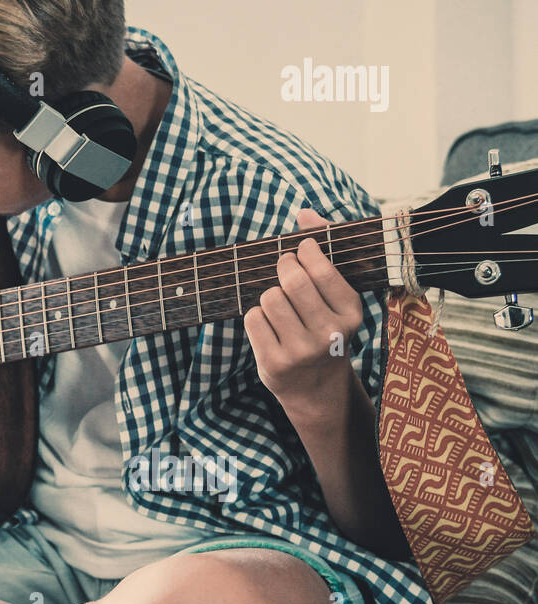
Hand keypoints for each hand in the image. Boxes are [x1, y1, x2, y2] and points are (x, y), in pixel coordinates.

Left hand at [243, 208, 365, 426]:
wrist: (318, 390)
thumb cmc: (325, 331)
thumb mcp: (336, 299)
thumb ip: (324, 252)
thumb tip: (304, 213)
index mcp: (351, 313)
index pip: (322, 269)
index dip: (305, 251)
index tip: (301, 249)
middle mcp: (330, 334)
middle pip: (291, 280)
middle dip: (283, 267)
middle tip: (284, 268)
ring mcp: (302, 351)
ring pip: (269, 298)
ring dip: (270, 296)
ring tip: (280, 306)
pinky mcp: (275, 364)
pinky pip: (253, 319)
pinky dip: (257, 317)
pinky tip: (270, 327)